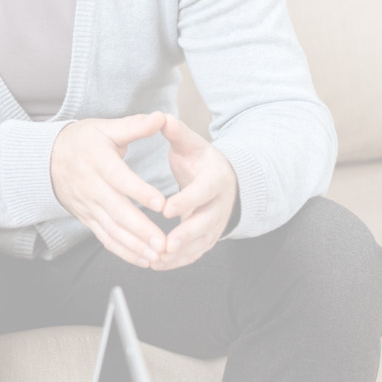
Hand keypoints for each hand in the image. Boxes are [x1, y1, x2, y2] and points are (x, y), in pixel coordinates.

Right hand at [51, 113, 168, 267]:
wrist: (47, 159)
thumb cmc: (82, 142)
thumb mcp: (105, 128)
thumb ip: (135, 125)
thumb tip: (161, 117)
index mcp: (98, 161)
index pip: (120, 178)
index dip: (140, 191)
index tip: (161, 203)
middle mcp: (92, 187)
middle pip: (117, 211)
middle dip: (141, 229)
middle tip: (163, 242)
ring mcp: (88, 205)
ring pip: (112, 229)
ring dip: (135, 245)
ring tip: (157, 255)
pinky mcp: (87, 218)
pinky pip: (105, 238)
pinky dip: (123, 251)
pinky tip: (143, 260)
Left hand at [153, 114, 238, 270]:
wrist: (224, 180)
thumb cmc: (201, 161)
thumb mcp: (192, 144)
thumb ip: (177, 133)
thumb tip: (162, 117)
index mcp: (216, 179)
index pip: (204, 192)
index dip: (187, 201)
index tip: (167, 209)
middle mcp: (220, 204)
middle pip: (206, 223)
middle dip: (186, 235)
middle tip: (166, 244)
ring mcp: (217, 223)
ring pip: (201, 242)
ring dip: (181, 253)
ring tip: (157, 259)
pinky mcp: (210, 237)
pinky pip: (196, 252)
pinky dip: (179, 261)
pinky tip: (159, 264)